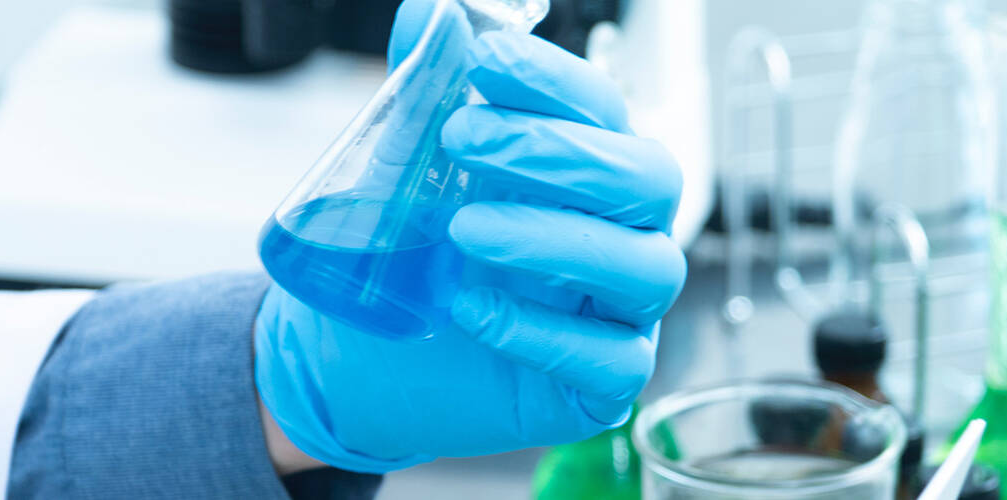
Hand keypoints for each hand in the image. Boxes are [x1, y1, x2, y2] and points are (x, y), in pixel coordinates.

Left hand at [253, 0, 684, 473]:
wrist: (357, 360)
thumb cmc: (408, 258)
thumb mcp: (402, 168)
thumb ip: (422, 88)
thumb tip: (432, 11)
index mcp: (587, 170)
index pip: (603, 109)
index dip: (551, 79)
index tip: (481, 60)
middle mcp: (620, 234)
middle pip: (649, 179)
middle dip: (557, 151)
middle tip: (461, 141)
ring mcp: (619, 314)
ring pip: (645, 267)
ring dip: (554, 238)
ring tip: (462, 229)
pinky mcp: (599, 388)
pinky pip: (611, 360)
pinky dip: (542, 331)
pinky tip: (472, 309)